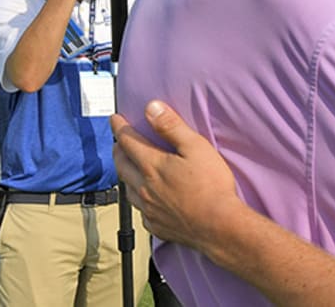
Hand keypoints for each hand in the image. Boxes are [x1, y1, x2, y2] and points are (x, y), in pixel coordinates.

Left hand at [111, 101, 244, 252]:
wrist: (219, 226)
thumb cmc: (211, 186)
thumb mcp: (196, 147)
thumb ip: (172, 126)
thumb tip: (151, 108)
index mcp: (153, 165)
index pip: (128, 141)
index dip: (120, 127)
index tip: (115, 119)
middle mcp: (144, 187)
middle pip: (122, 164)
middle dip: (118, 149)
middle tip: (118, 141)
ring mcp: (148, 208)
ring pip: (127, 188)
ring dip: (124, 174)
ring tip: (127, 168)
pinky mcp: (156, 225)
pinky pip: (139, 210)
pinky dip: (137, 199)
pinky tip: (144, 198)